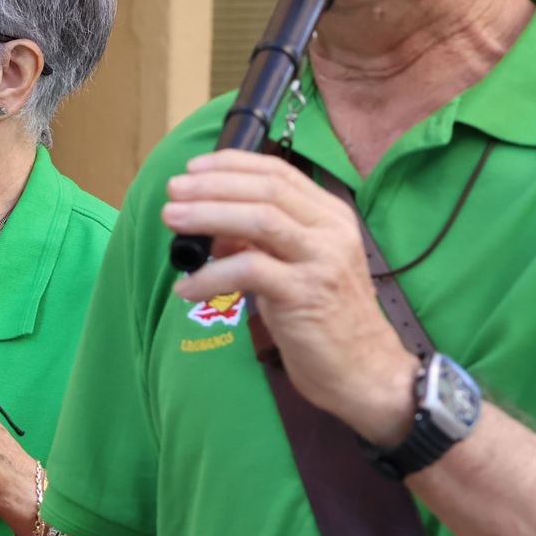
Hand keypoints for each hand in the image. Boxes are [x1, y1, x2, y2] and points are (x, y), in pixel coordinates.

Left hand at [161, 150, 418, 444]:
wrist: (364, 370)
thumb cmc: (324, 319)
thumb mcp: (295, 267)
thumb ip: (262, 241)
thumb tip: (210, 226)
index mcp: (330, 216)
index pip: (278, 172)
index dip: (232, 165)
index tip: (193, 168)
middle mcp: (331, 230)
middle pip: (265, 189)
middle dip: (212, 185)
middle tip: (173, 190)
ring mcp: (321, 260)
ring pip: (259, 219)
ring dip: (207, 215)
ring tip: (171, 219)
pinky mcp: (306, 294)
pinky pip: (249, 271)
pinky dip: (211, 276)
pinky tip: (186, 289)